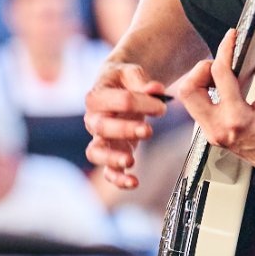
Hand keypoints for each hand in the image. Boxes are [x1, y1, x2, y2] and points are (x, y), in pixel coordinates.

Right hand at [84, 58, 170, 190]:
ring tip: (130, 161)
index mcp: (96, 96)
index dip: (142, 103)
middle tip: (148, 130)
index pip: (119, 100)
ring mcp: (98, 138)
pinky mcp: (109, 153)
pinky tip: (134, 182)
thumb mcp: (131, 73)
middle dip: (126, 129)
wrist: (116, 88)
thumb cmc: (125, 80)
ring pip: (96, 153)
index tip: (162, 105)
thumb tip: (156, 89)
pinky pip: (107, 171)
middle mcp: (92, 119)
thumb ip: (142, 80)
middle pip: (103, 127)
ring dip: (112, 158)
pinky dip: (118, 179)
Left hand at [170, 29, 254, 190]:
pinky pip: (198, 108)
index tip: (232, 38)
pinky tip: (225, 88)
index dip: (226, 50)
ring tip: (223, 74)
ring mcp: (212, 133)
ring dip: (201, 81)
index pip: (220, 75)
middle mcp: (219, 129)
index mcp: (237, 120)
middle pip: (189, 89)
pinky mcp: (212, 134)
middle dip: (202, 69)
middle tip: (222, 62)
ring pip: (189, 99)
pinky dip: (206, 92)